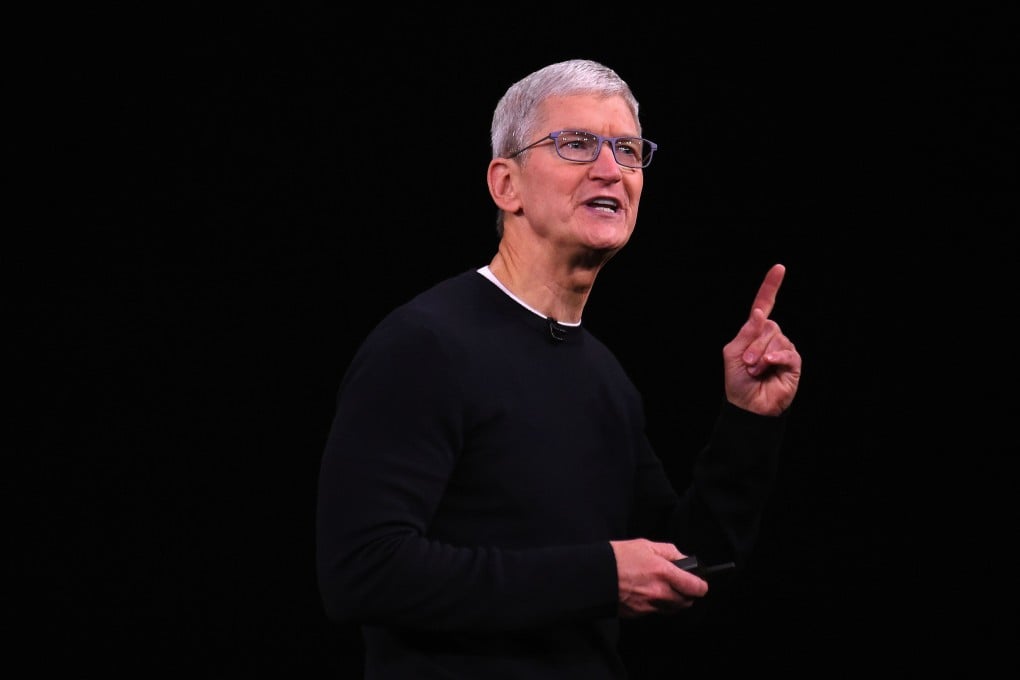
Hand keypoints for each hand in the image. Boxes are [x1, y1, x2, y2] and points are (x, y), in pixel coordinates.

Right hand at [610, 539, 707, 617]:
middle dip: (687, 594)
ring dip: (673, 601)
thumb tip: (683, 559)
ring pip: (672, 609)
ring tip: (663, 589)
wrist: (595, 575)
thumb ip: (669, 552)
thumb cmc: (618, 558)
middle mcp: (660, 593)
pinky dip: (656, 604)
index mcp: (664, 573)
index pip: (696, 587)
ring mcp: (649, 606)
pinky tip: (646, 593)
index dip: (701, 585)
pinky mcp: (639, 614)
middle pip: (687, 602)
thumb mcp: (646, 545)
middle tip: (682, 585)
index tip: (701, 583)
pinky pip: (656, 611)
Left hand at [722, 263, 801, 415]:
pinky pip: (787, 352)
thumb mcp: (732, 353)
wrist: (748, 406)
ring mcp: (783, 348)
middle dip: (753, 345)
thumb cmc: (737, 381)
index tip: (779, 268)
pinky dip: (775, 359)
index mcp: (754, 331)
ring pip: (776, 339)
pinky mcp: (793, 362)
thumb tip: (760, 312)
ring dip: (760, 357)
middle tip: (746, 363)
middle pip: (767, 325)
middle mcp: (770, 337)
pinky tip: (769, 367)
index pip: (765, 304)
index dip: (771, 286)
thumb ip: (746, 332)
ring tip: (755, 371)